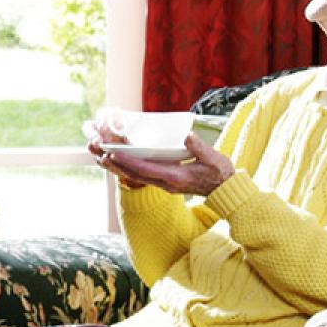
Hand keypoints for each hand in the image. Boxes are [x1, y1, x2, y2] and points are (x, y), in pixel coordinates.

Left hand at [93, 134, 233, 195]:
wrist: (226, 190)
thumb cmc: (220, 172)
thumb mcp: (214, 158)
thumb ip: (199, 148)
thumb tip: (187, 136)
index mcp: (176, 177)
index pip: (147, 169)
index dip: (129, 162)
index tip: (114, 153)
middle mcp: (167, 183)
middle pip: (136, 175)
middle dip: (118, 165)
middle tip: (100, 154)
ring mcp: (166, 185)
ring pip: (138, 177)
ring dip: (121, 168)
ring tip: (104, 158)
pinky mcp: (167, 183)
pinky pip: (144, 177)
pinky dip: (131, 169)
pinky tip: (123, 162)